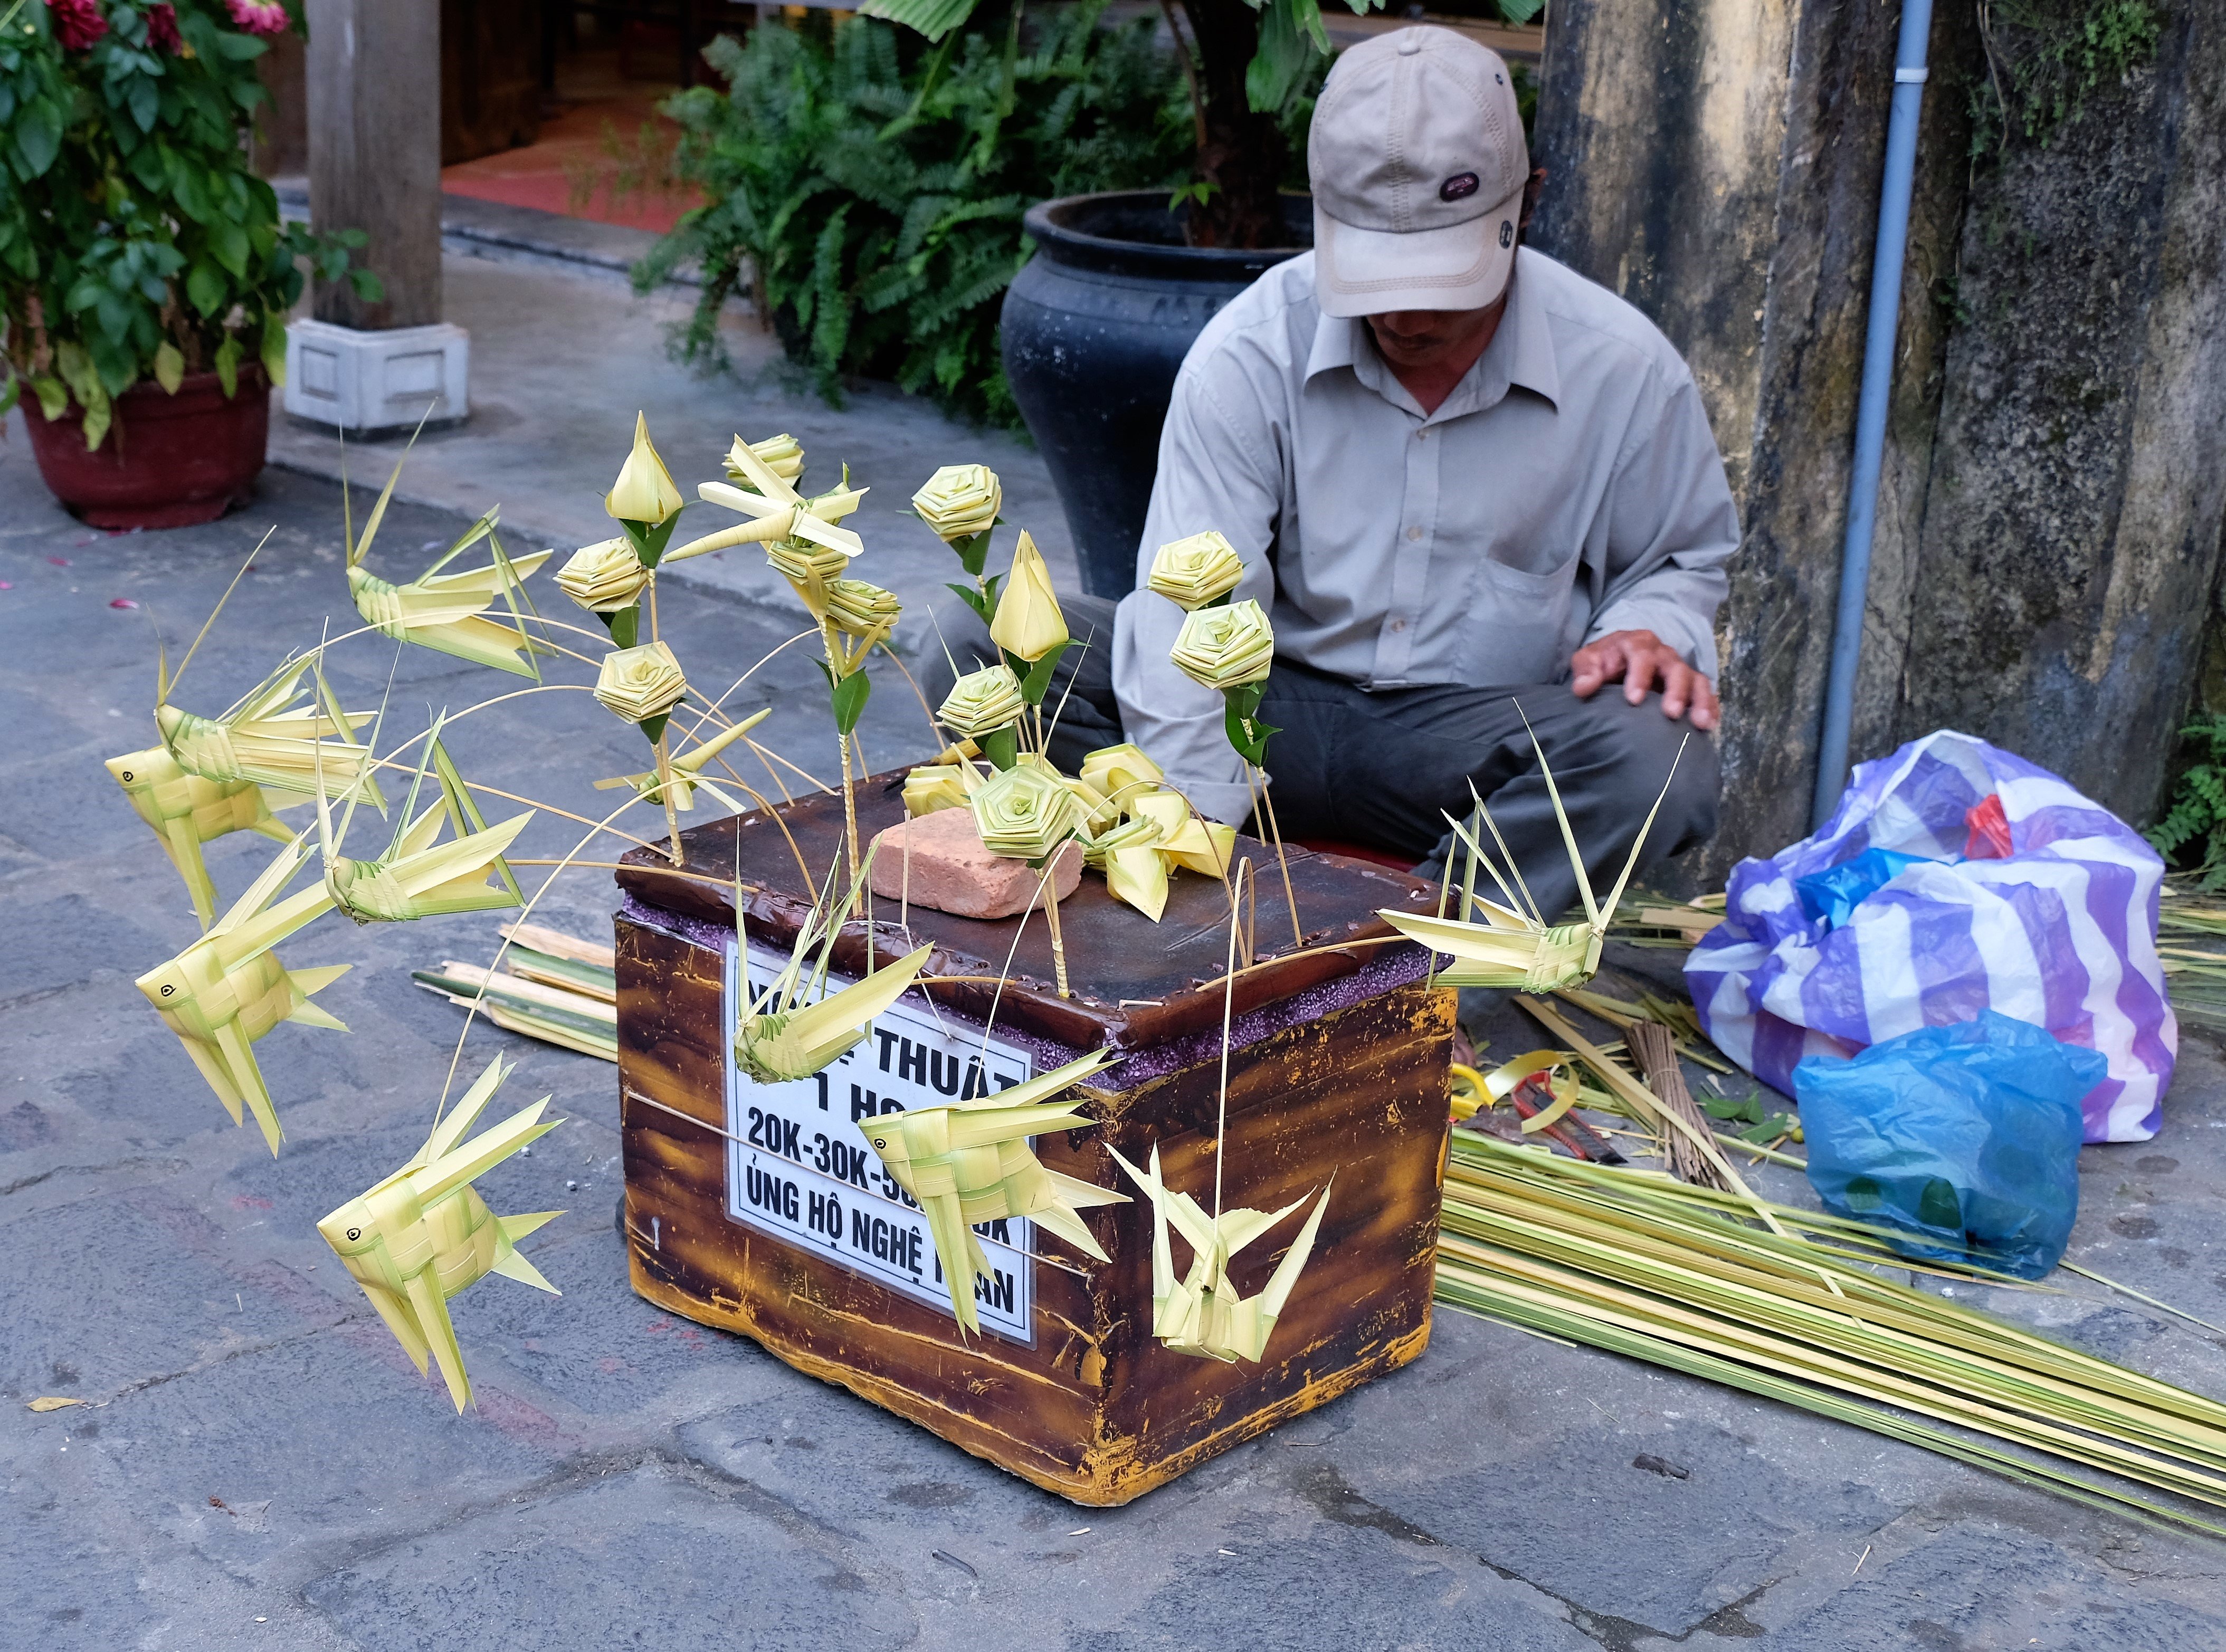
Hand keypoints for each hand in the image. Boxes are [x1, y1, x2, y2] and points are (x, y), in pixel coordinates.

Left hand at [1569, 629, 1718, 729]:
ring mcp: (1678, 669)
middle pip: (1675, 667)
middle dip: (1675, 690)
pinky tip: (1708, 725)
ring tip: (1699, 723)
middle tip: (1670, 713)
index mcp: (1637, 643)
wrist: (1617, 661)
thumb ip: (1585, 669)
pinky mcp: (1689, 685)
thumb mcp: (1588, 659)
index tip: (1633, 699)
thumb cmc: (1603, 661)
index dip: (1639, 676)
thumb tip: (1584, 687)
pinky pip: (1705, 693)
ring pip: (1695, 679)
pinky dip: (1709, 707)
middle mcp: (1662, 654)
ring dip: (1699, 700)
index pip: (1641, 655)